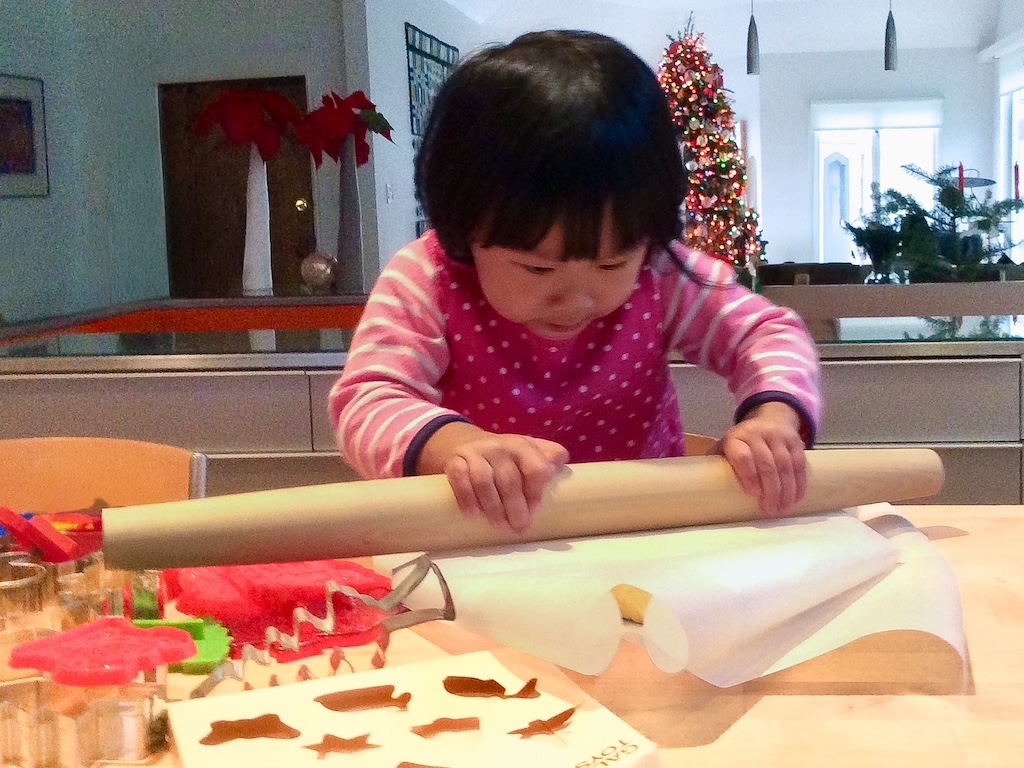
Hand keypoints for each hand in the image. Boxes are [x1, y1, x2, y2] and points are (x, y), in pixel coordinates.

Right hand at [417, 423, 569, 531]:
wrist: (465, 442)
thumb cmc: (505, 457)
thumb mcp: (528, 452)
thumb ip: (547, 457)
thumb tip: (561, 468)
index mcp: (523, 445)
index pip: (535, 467)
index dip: (536, 492)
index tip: (534, 510)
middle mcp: (499, 445)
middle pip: (509, 479)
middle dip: (515, 507)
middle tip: (518, 528)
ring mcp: (475, 452)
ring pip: (484, 480)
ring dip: (493, 507)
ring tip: (499, 525)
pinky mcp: (454, 460)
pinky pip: (459, 478)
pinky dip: (467, 497)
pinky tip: (473, 514)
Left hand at [718, 402, 807, 517]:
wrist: (771, 418)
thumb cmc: (742, 443)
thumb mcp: (726, 447)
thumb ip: (717, 464)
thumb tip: (702, 490)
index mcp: (736, 438)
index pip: (742, 456)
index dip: (748, 475)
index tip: (753, 494)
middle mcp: (758, 434)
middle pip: (767, 463)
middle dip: (770, 489)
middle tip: (770, 510)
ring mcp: (779, 437)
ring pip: (785, 465)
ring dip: (786, 490)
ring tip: (783, 509)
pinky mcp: (796, 441)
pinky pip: (799, 464)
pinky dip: (799, 483)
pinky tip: (796, 498)